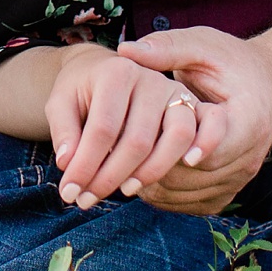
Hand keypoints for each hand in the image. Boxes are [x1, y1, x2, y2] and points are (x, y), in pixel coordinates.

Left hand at [44, 43, 204, 209]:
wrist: (104, 69)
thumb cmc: (81, 91)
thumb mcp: (60, 102)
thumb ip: (63, 130)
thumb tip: (68, 164)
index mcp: (116, 72)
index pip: (103, 129)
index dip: (85, 166)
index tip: (69, 192)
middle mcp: (150, 79)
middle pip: (138, 140)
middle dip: (110, 178)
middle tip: (87, 200)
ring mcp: (175, 92)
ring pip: (177, 136)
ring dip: (151, 171)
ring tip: (125, 189)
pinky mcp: (193, 104)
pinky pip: (211, 124)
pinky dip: (205, 145)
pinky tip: (187, 166)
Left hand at [113, 26, 271, 214]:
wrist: (263, 85)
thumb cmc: (229, 61)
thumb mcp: (202, 45)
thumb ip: (168, 49)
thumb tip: (125, 49)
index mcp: (249, 119)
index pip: (214, 147)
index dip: (176, 148)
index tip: (142, 142)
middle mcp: (250, 155)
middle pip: (196, 175)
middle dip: (152, 167)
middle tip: (109, 158)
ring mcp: (240, 178)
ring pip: (190, 194)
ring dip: (153, 184)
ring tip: (116, 167)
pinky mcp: (228, 192)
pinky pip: (192, 204)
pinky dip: (164, 195)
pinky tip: (138, 176)